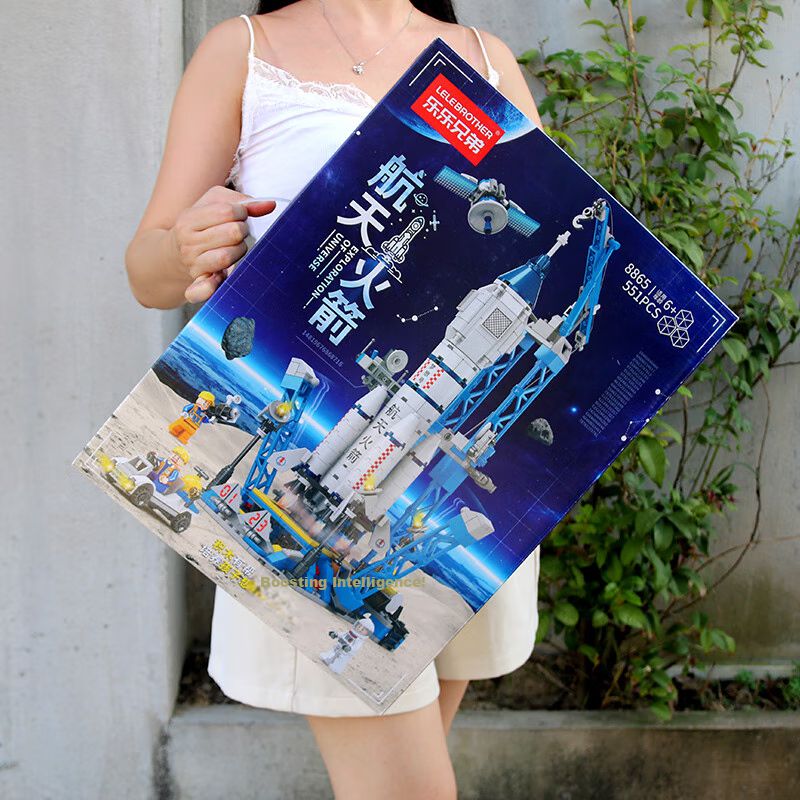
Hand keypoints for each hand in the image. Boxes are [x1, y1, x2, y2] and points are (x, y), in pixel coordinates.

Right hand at [170, 186, 275, 302]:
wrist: (174, 254)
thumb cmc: (202, 225)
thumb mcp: (214, 204)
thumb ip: (243, 202)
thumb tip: (270, 205)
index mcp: (188, 219)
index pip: (227, 211)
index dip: (241, 212)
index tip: (239, 216)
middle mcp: (188, 243)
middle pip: (232, 232)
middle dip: (241, 230)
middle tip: (236, 233)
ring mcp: (192, 264)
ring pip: (227, 256)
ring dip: (239, 251)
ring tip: (232, 247)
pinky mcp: (199, 283)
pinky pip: (204, 289)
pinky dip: (211, 286)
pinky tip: (219, 277)